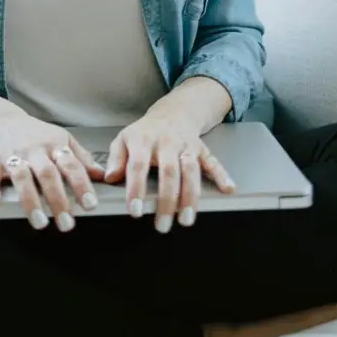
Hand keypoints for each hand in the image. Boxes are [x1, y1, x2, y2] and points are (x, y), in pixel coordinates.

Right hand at [0, 108, 105, 231]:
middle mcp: (35, 150)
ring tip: (40, 222)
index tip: (90, 205)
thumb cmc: (35, 133)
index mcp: (54, 145)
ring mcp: (13, 154)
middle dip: (58, 199)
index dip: (82, 185)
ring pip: (22, 177)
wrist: (1, 120)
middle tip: (67, 223)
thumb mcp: (62, 138)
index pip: (71, 165)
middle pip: (47, 174)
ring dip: (30, 201)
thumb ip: (81, 157)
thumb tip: (101, 174)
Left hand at [104, 110, 235, 232]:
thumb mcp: (123, 139)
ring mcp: (186, 145)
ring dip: (190, 195)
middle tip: (162, 225)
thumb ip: (115, 159)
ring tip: (186, 219)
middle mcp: (166, 142)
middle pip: (169, 171)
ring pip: (191, 170)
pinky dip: (222, 175)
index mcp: (143, 140)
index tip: (135, 211)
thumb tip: (109, 178)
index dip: (136, 188)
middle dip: (166, 200)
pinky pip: (213, 162)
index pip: (138, 164)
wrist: (172, 112)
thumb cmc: (145, 132)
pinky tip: (228, 189)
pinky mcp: (201, 149)